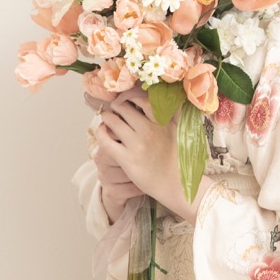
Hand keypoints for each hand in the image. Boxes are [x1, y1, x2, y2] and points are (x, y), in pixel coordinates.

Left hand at [96, 86, 211, 223]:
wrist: (174, 183)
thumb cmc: (176, 157)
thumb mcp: (178, 130)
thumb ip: (174, 113)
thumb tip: (172, 97)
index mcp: (162, 122)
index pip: (143, 100)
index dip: (131, 96)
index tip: (126, 98)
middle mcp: (148, 130)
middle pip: (125, 109)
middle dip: (117, 106)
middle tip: (113, 107)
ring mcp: (137, 144)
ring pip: (114, 122)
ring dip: (107, 117)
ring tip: (106, 117)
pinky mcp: (126, 159)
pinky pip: (107, 142)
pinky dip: (101, 133)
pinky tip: (102, 131)